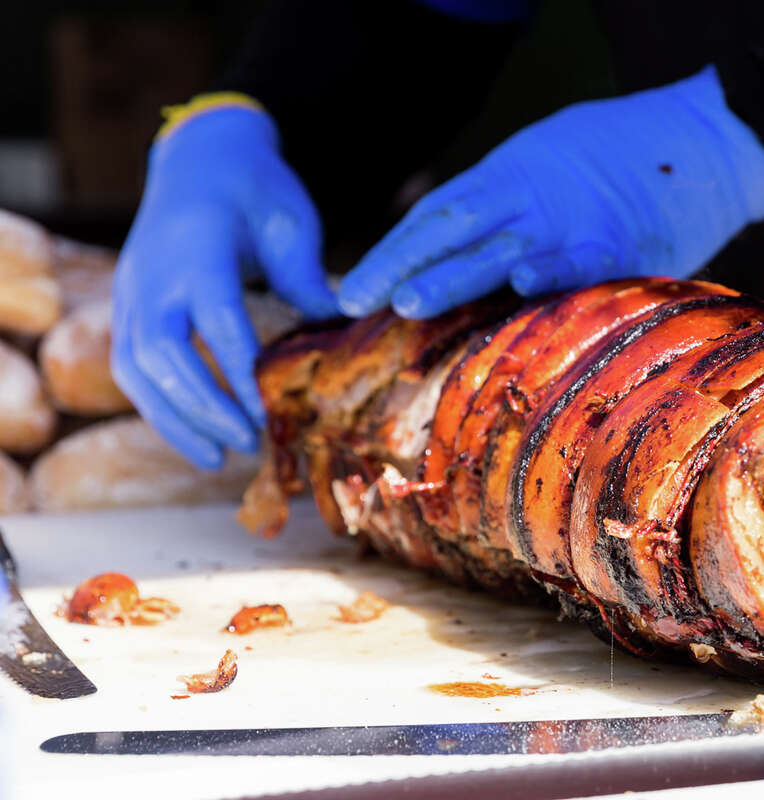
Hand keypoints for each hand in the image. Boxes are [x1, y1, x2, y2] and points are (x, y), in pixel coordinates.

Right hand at [111, 103, 338, 468]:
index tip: (264, 416)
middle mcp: (154, 272)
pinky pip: (130, 365)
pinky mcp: (127, 304)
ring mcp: (132, 288)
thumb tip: (338, 330)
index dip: (236, 372)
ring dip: (173, 418)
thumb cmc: (254, 187)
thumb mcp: (291, 221)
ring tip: (216, 458)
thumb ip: (307, 278)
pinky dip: (158, 404)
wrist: (198, 156)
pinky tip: (193, 433)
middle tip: (247, 444)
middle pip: (163, 353)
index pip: (215, 320)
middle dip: (203, 407)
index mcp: (199, 247)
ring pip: (135, 368)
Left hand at [337, 65, 763, 318]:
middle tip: (356, 299)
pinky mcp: (621, 247)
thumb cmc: (623, 156)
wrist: (705, 139)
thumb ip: (510, 209)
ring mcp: (575, 222)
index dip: (391, 252)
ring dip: (453, 278)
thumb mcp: (551, 164)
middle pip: (453, 230)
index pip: (435, 215)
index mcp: (511, 173)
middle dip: (401, 266)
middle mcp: (533, 197)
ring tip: (408, 303)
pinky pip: (578, 270)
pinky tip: (521, 290)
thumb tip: (472, 264)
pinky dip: (549, 279)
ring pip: (501, 249)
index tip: (352, 289)